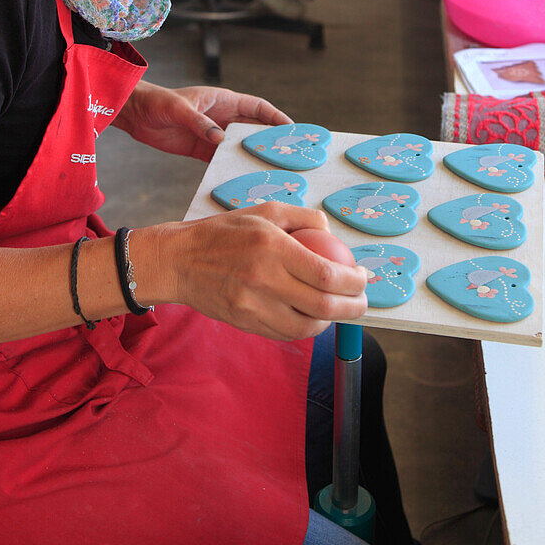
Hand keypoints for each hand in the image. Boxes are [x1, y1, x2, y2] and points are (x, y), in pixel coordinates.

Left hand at [114, 80, 291, 160]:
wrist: (135, 114)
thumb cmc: (158, 102)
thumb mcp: (178, 109)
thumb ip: (199, 123)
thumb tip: (219, 139)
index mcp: (223, 101)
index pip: (258, 107)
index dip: (276, 117)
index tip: (292, 130)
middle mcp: (222, 118)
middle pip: (253, 129)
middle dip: (270, 141)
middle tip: (286, 156)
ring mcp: (213, 134)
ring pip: (239, 146)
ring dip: (251, 157)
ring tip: (267, 172)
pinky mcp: (201, 149)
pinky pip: (220, 160)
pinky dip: (230, 168)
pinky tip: (238, 179)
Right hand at [131, 203, 368, 340]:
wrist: (180, 260)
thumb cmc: (224, 232)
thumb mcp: (265, 211)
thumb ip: (304, 218)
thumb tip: (334, 236)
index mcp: (272, 248)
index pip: (326, 274)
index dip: (354, 281)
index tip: (363, 277)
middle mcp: (264, 280)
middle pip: (323, 306)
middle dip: (353, 307)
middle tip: (362, 301)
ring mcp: (253, 306)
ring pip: (306, 327)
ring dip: (330, 321)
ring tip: (337, 309)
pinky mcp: (245, 324)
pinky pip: (285, 334)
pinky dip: (304, 328)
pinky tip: (311, 316)